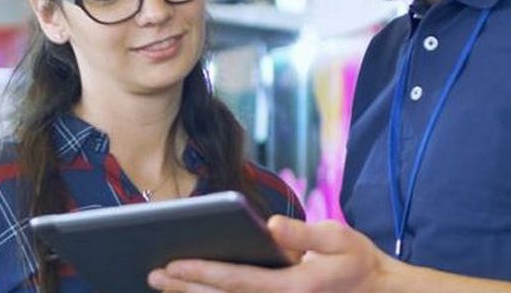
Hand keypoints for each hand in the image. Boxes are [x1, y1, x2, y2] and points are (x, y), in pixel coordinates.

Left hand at [148, 215, 395, 292]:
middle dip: (186, 288)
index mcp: (291, 285)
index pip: (237, 279)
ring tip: (163, 286)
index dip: (202, 273)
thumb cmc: (358, 261)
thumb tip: (269, 224)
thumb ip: (304, 232)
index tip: (172, 265)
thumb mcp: (338, 238)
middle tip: (153, 275)